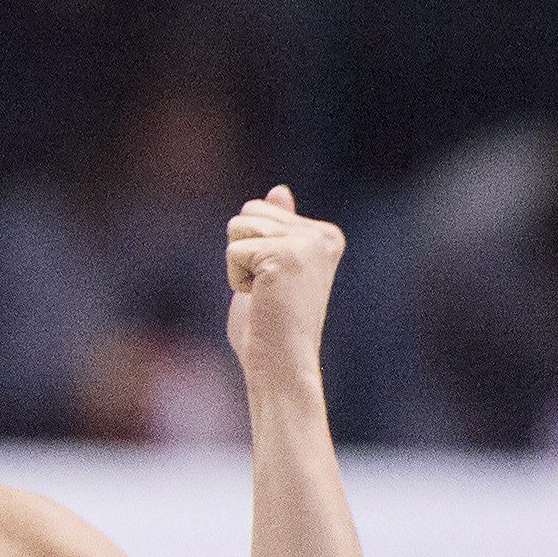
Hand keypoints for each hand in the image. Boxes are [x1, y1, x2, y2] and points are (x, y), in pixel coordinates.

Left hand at [222, 185, 342, 388]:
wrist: (282, 366)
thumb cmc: (272, 326)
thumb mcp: (271, 267)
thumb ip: (277, 228)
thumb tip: (279, 190)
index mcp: (324, 235)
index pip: (261, 208)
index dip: (253, 249)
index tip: (276, 283)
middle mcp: (322, 236)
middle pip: (248, 212)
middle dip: (243, 252)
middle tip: (268, 290)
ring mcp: (306, 245)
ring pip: (237, 226)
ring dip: (239, 265)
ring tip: (265, 294)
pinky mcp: (284, 257)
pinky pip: (232, 251)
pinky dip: (236, 278)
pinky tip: (261, 300)